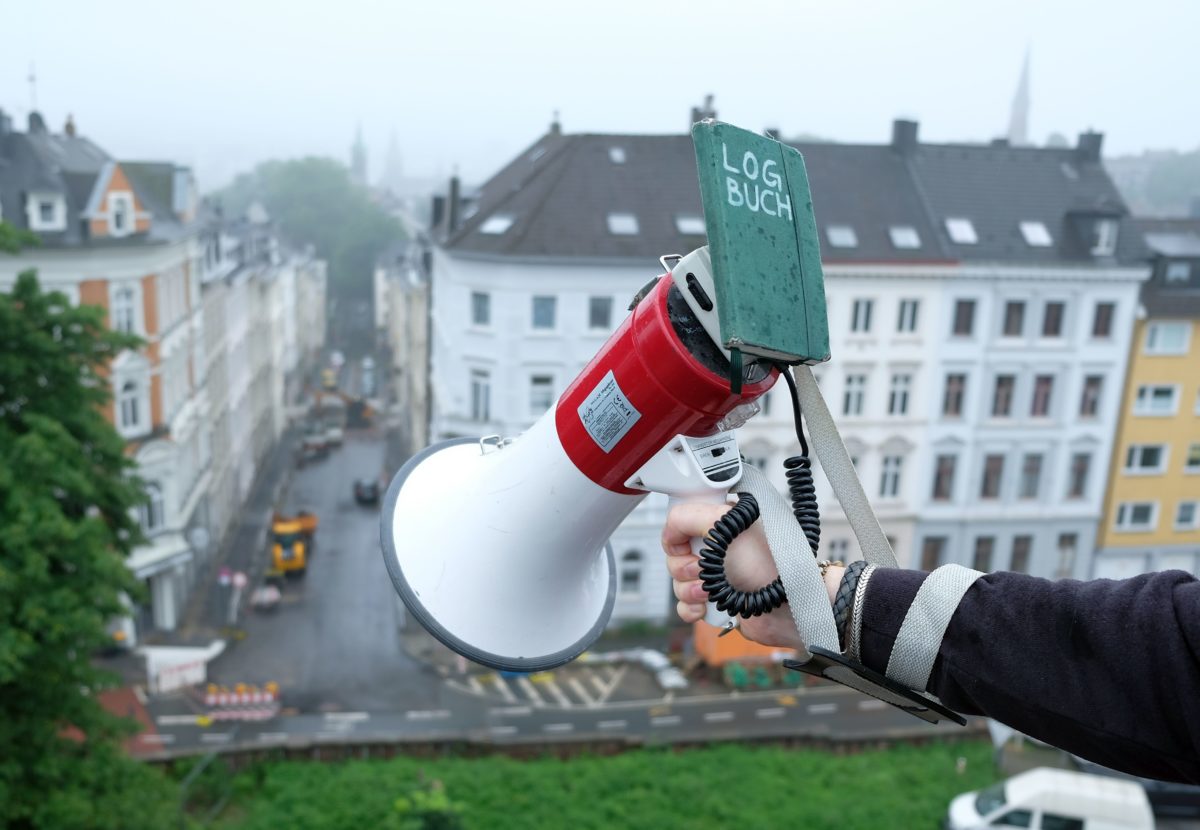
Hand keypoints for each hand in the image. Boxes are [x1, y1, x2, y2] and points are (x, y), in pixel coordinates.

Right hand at [662, 502, 843, 650]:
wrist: (791, 605)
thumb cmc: (771, 562)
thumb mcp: (726, 525)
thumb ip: (689, 516)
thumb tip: (668, 528)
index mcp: (720, 522)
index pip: (679, 523)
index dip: (677, 537)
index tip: (688, 545)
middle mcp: (717, 547)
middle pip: (675, 555)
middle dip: (684, 567)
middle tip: (705, 570)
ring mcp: (716, 575)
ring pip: (677, 582)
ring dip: (688, 590)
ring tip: (710, 592)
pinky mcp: (716, 601)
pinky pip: (685, 606)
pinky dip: (690, 609)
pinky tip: (705, 608)